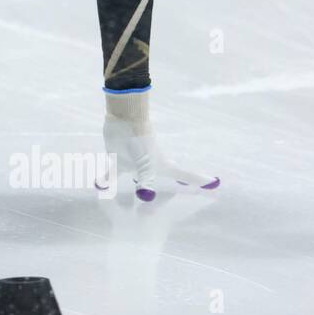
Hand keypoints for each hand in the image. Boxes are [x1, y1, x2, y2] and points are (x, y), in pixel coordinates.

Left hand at [95, 90, 219, 200]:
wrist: (122, 117)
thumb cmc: (138, 140)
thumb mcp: (146, 163)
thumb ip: (146, 180)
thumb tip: (146, 196)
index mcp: (161, 165)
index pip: (183, 174)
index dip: (198, 179)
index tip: (214, 182)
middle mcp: (149, 165)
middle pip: (159, 178)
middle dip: (166, 186)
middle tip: (174, 192)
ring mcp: (133, 161)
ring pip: (135, 177)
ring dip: (136, 185)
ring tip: (136, 197)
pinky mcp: (117, 158)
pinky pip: (111, 173)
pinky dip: (105, 180)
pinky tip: (99, 187)